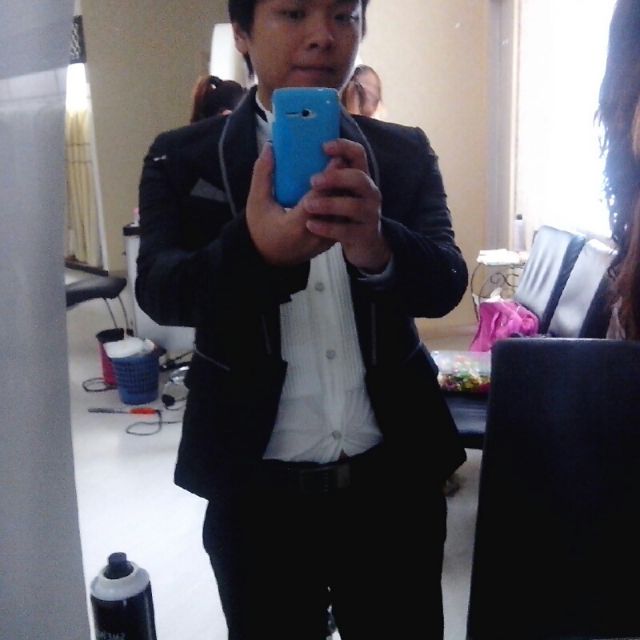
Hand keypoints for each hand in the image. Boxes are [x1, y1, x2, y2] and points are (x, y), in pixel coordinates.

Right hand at [245, 143, 334, 265]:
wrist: (268, 259)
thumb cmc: (260, 229)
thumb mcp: (257, 202)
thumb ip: (263, 174)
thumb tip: (271, 146)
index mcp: (295, 225)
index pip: (318, 199)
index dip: (330, 178)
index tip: (336, 157)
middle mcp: (314, 235)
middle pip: (335, 204)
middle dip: (342, 181)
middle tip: (346, 159)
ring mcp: (324, 241)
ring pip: (342, 212)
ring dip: (345, 192)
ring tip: (348, 170)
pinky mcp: (330, 242)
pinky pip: (341, 220)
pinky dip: (343, 204)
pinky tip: (344, 188)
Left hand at [302, 139, 390, 272]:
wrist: (365, 246)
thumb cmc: (345, 214)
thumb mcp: (339, 193)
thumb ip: (325, 176)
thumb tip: (281, 150)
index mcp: (360, 178)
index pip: (358, 154)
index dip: (344, 147)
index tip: (323, 146)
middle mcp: (370, 193)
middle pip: (359, 178)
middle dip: (336, 177)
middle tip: (313, 180)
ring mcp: (370, 214)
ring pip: (354, 206)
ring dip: (330, 203)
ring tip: (308, 205)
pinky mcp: (365, 235)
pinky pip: (347, 230)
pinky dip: (328, 227)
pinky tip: (311, 225)